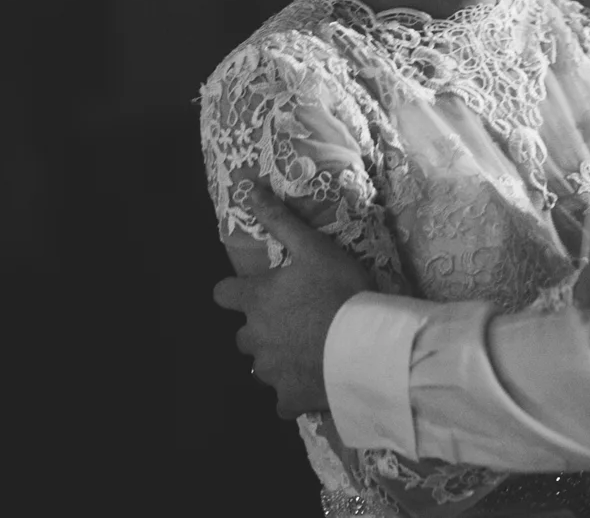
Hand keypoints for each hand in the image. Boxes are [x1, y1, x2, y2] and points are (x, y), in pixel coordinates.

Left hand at [213, 183, 374, 416]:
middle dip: (261, 329)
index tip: (257, 292)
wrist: (366, 346)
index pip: (222, 294)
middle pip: (243, 335)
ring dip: (277, 359)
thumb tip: (248, 188)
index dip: (236, 292)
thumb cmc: (339, 291)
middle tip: (294, 321)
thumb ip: (280, 220)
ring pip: (262, 367)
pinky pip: (282, 400)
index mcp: (256, 300)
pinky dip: (293, 392)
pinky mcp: (288, 399)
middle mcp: (254, 338)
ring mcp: (270, 372)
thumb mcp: (314, 248)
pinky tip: (314, 381)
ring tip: (308, 350)